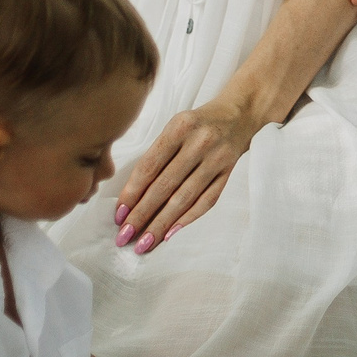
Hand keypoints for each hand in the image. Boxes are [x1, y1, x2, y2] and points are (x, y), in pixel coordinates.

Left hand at [116, 102, 257, 253]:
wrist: (238, 114)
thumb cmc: (196, 123)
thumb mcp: (174, 127)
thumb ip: (156, 155)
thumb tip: (131, 197)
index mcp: (179, 127)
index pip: (149, 166)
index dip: (132, 193)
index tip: (118, 215)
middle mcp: (199, 142)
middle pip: (165, 185)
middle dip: (142, 214)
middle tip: (125, 236)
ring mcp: (217, 159)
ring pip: (184, 198)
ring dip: (161, 224)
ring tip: (144, 242)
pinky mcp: (229, 172)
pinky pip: (207, 200)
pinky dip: (188, 219)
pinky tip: (170, 234)